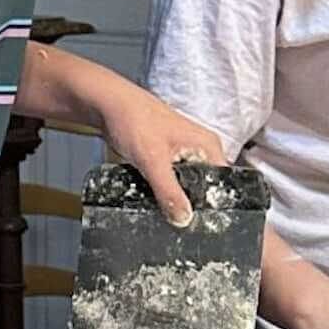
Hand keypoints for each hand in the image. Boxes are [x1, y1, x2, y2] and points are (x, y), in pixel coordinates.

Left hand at [87, 77, 227, 226]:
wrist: (105, 105)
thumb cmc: (133, 119)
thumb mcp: (153, 160)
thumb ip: (169, 191)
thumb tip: (184, 218)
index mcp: (208, 146)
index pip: (222, 184)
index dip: (212, 204)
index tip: (200, 223)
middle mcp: (199, 150)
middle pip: (204, 188)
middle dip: (191, 205)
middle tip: (178, 221)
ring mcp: (182, 154)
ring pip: (185, 186)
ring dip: (175, 198)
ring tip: (165, 212)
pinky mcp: (165, 158)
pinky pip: (170, 181)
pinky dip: (162, 191)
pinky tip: (154, 200)